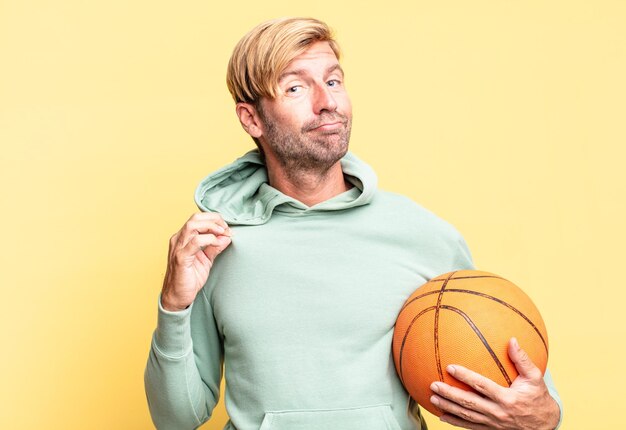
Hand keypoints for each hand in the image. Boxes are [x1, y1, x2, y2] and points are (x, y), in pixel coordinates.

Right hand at [161, 212, 231, 310]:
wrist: (178, 296)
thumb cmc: (190, 278)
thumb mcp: (206, 260)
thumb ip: (215, 247)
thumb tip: (227, 235)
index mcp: (183, 238)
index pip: (198, 219)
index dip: (214, 219)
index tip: (227, 228)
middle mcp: (179, 239)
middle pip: (195, 218)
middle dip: (214, 219)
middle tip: (226, 229)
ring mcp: (178, 247)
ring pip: (193, 225)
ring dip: (211, 227)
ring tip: (222, 233)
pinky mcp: (181, 258)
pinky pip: (195, 242)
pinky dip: (209, 239)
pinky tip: (217, 243)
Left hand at [429, 338, 559, 429]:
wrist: (545, 424)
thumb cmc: (538, 397)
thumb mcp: (535, 377)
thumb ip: (522, 359)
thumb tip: (512, 339)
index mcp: (507, 398)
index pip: (482, 385)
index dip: (465, 377)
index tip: (450, 367)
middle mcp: (499, 412)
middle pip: (469, 403)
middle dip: (449, 395)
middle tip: (433, 385)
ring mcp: (494, 423)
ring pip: (467, 416)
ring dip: (448, 408)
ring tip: (433, 399)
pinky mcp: (491, 429)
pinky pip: (471, 426)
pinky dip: (456, 422)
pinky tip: (442, 416)